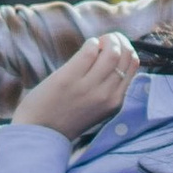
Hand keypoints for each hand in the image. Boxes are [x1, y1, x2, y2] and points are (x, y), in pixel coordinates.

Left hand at [14, 34, 139, 137]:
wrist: (39, 133)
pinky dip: (91, 43)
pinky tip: (87, 45)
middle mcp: (106, 95)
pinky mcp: (69, 78)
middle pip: (125, 57)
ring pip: (112, 53)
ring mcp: (88, 87)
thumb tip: (113, 55)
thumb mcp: (97, 108)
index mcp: (115, 102)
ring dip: (107, 40)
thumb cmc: (66, 118)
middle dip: (120, 41)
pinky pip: (89, 51)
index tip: (118, 45)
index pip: (133, 66)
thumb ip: (108, 88)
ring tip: (97, 42)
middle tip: (109, 39)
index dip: (128, 50)